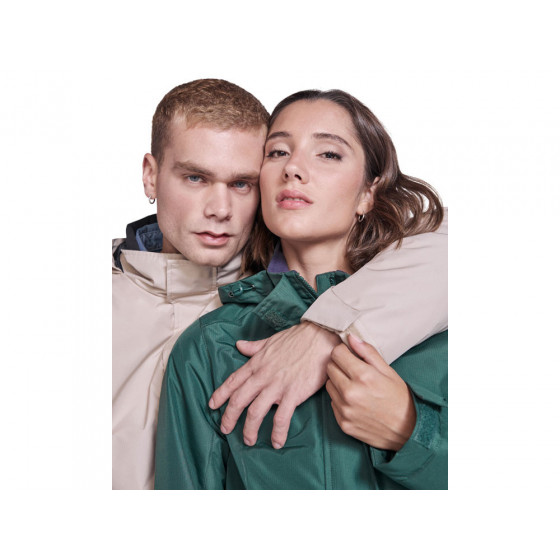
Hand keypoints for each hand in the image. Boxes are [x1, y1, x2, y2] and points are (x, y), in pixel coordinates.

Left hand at [208, 322, 339, 448]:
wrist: (320, 337)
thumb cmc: (298, 338)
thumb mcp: (271, 341)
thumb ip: (254, 346)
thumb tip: (239, 345)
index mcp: (256, 363)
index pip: (233, 381)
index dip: (221, 394)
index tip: (212, 405)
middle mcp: (263, 376)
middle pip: (239, 400)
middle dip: (229, 417)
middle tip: (225, 429)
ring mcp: (277, 386)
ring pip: (256, 412)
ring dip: (249, 429)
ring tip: (248, 441)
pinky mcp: (294, 394)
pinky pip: (282, 418)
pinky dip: (277, 432)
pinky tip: (276, 443)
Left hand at [326, 334, 415, 450]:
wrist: (408, 431)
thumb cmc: (400, 398)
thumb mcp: (389, 371)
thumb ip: (368, 352)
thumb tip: (351, 338)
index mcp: (363, 376)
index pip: (336, 353)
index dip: (343, 351)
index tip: (350, 355)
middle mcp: (350, 393)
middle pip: (330, 368)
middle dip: (339, 365)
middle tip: (353, 370)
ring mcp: (345, 410)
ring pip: (329, 385)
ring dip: (338, 382)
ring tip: (355, 386)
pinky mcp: (343, 423)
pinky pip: (332, 403)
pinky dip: (340, 399)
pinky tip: (355, 401)